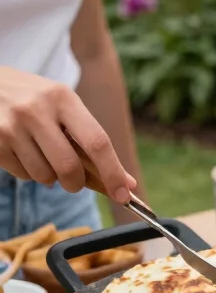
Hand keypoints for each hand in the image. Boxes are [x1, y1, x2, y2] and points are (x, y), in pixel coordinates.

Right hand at [0, 68, 135, 203]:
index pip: (96, 142)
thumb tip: (126, 182)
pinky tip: (24, 152)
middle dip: (76, 184)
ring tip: (42, 156)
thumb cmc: (33, 99)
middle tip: (74, 182)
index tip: (123, 195)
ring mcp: (12, 127)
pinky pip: (23, 175)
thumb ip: (91, 139)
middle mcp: (36, 110)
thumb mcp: (62, 105)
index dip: (113, 173)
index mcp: (62, 97)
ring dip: (50, 177)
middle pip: (69, 167)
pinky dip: (29, 173)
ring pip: (45, 176)